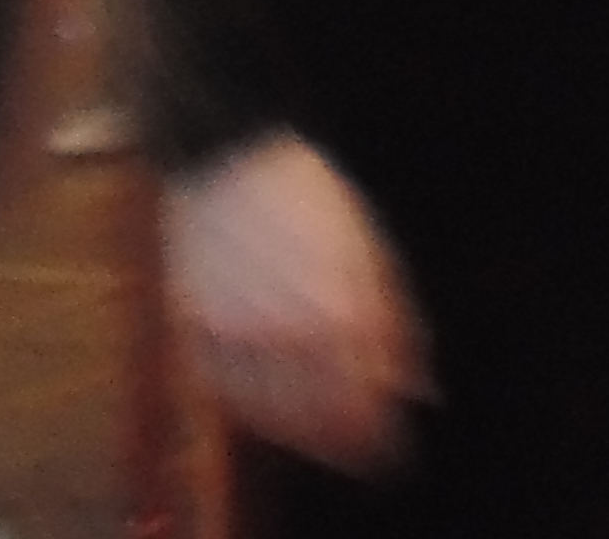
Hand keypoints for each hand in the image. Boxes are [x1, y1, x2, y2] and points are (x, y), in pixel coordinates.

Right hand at [166, 136, 428, 475]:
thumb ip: (392, 321)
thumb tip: (414, 381)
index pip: (361, 394)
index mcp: (337, 307)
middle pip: (318, 411)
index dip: (375, 426)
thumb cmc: (311, 201)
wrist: (229, 162)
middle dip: (346, 434)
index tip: (391, 444)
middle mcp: (285, 327)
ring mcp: (234, 331)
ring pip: (269, 409)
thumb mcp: (366, 255)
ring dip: (301, 429)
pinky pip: (227, 388)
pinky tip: (274, 407)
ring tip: (324, 433)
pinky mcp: (194, 330)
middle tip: (365, 445)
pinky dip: (254, 405)